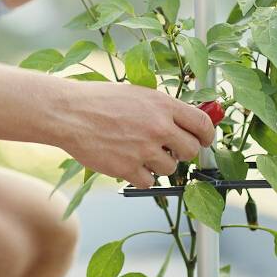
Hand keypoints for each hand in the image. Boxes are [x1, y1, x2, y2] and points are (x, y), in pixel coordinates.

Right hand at [55, 81, 215, 189]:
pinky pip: (149, 182)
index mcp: (163, 105)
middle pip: (191, 151)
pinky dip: (140, 176)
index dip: (207, 136)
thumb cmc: (100, 101)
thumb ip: (163, 108)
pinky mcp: (128, 168)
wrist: (69, 113)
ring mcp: (144, 150)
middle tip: (168, 149)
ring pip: (170, 168)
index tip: (203, 141)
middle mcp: (158, 127)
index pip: (202, 124)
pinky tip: (127, 162)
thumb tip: (186, 122)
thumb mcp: (137, 94)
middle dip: (182, 152)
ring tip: (138, 152)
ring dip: (158, 164)